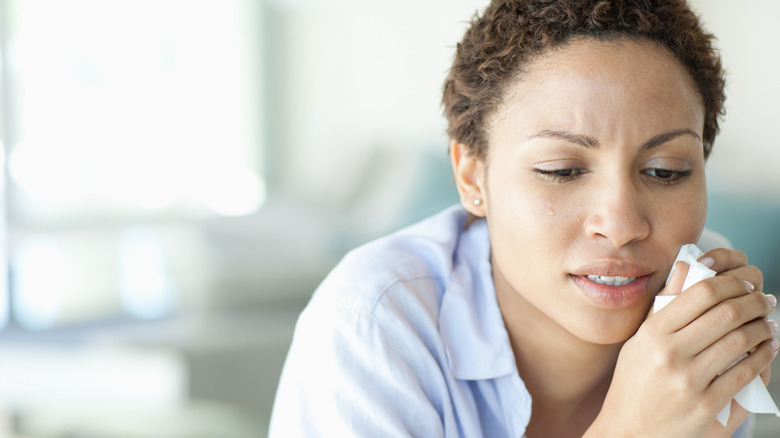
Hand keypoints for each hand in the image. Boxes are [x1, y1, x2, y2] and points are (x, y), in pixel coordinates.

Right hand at [587, 248, 776, 437]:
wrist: (629, 432)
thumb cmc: (635, 383)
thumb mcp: (639, 342)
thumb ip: (664, 307)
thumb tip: (688, 267)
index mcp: (652, 332)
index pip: (700, 293)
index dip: (730, 282)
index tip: (743, 283)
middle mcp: (669, 353)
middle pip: (726, 313)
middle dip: (754, 301)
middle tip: (765, 299)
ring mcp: (688, 380)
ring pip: (740, 341)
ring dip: (763, 328)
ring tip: (769, 323)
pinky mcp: (706, 405)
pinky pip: (745, 373)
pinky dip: (763, 356)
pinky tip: (767, 349)